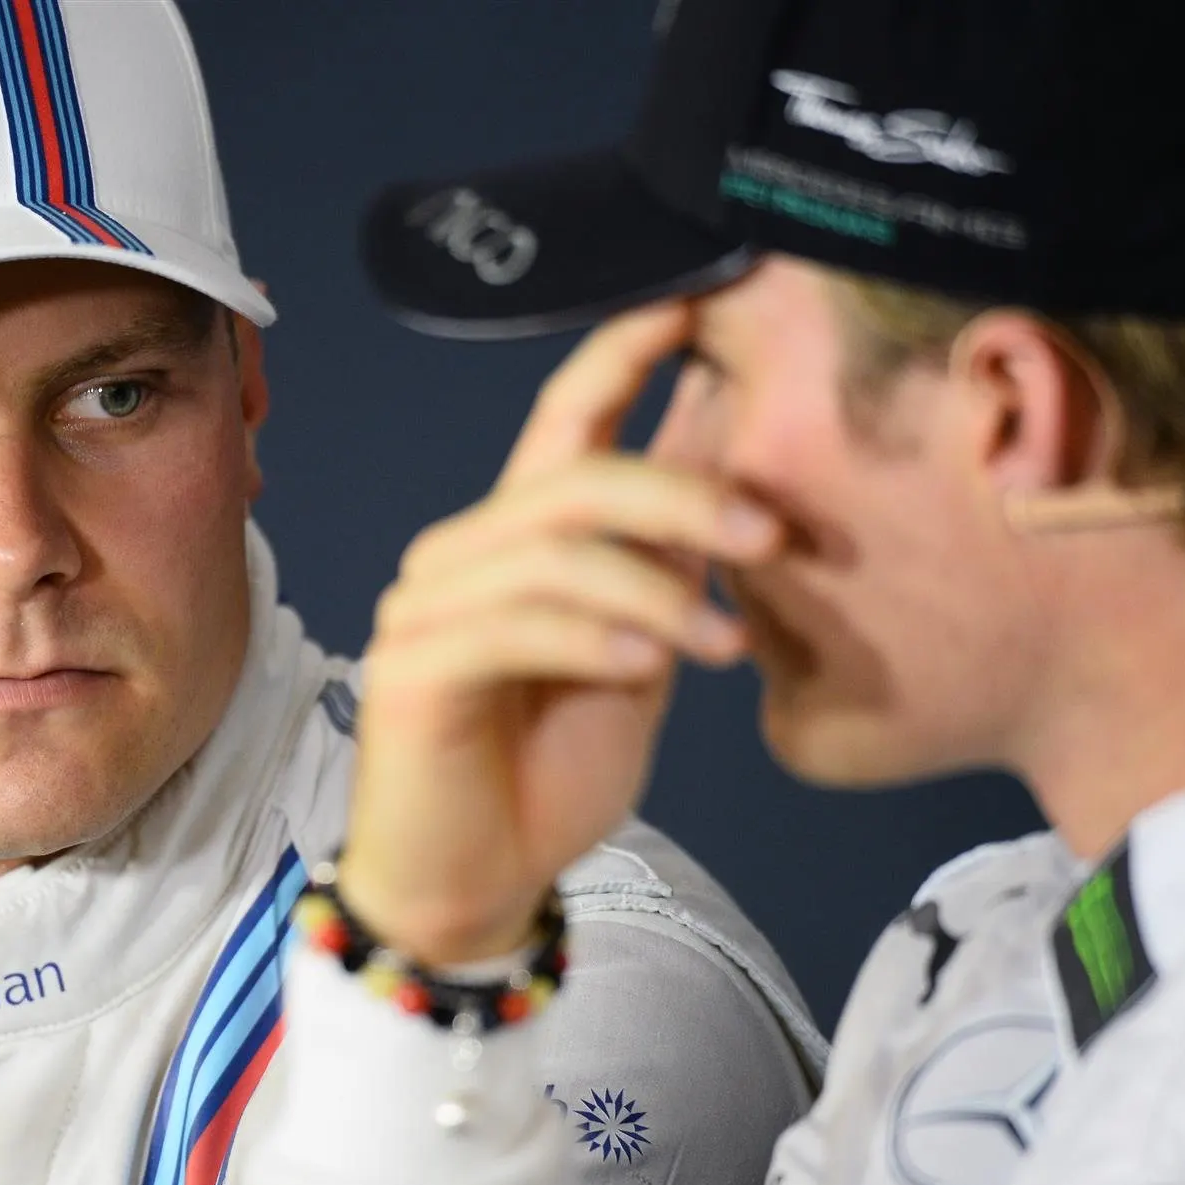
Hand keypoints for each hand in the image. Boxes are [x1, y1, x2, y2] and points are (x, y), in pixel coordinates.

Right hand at [340, 300, 781, 964]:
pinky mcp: (412, 670)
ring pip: (554, 549)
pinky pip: (514, 626)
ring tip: (726, 647)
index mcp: (518, 536)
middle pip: (576, 477)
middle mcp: (462, 553)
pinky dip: (594, 639)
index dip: (628, 350)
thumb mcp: (641, 649)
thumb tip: (731, 450)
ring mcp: (426, 607)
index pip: (568, 416)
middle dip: (686, 493)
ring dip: (658, 589)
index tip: (703, 302)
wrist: (475, 882)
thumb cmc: (551, 766)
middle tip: (772, 539)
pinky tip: (648, 670)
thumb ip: (670, 560)